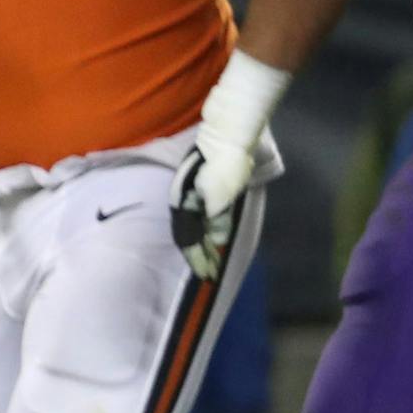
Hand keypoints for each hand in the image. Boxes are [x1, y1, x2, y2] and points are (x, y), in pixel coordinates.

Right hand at [169, 133, 252, 278]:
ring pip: (195, 230)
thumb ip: (217, 219)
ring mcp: (192, 198)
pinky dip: (208, 234)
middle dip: (199, 257)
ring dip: (204, 248)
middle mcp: (184, 204)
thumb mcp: (222, 193)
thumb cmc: (225, 164)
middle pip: (189, 237)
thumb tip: (217, 242)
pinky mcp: (202, 194)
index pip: (187, 239)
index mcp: (184, 205)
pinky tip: (213, 240)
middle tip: (210, 275)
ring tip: (212, 263)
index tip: (206, 275)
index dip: (196, 258)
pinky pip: (201, 221)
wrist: (227, 137)